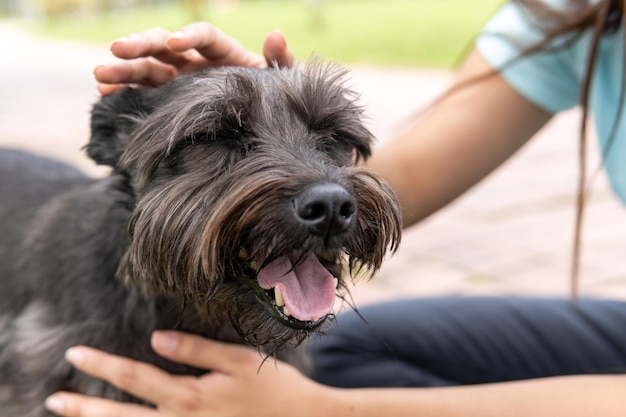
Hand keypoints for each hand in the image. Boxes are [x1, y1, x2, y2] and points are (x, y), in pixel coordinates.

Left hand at [44, 331, 326, 416]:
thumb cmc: (272, 388)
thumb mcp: (238, 360)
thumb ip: (197, 349)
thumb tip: (157, 338)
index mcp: (189, 396)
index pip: (134, 378)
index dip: (102, 365)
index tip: (75, 353)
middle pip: (120, 416)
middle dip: (84, 406)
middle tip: (53, 398)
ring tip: (72, 416)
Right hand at [94, 22, 293, 94]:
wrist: (262, 124)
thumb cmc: (272, 96)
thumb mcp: (281, 80)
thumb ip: (280, 60)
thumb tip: (275, 36)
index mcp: (222, 51)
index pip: (202, 36)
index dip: (189, 36)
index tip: (177, 44)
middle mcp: (194, 61)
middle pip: (163, 45)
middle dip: (140, 46)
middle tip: (116, 50)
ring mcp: (178, 79)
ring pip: (146, 68)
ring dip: (122, 69)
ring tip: (100, 76)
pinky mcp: (168, 98)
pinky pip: (143, 92)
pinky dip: (124, 92)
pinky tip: (105, 96)